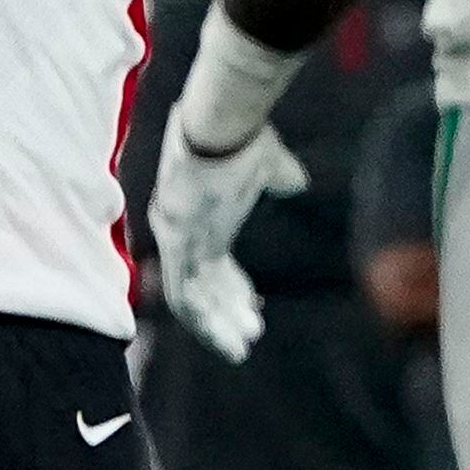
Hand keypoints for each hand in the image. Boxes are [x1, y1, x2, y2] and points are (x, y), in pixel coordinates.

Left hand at [148, 112, 306, 363]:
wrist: (225, 120)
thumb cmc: (245, 137)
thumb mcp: (267, 165)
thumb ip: (279, 178)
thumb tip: (294, 182)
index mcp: (199, 213)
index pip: (211, 261)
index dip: (232, 286)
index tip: (254, 306)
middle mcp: (181, 229)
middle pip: (200, 284)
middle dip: (226, 313)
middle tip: (249, 337)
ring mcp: (175, 236)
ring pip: (189, 299)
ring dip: (217, 326)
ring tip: (241, 349)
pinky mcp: (176, 242)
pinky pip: (183, 296)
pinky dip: (204, 322)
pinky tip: (226, 339)